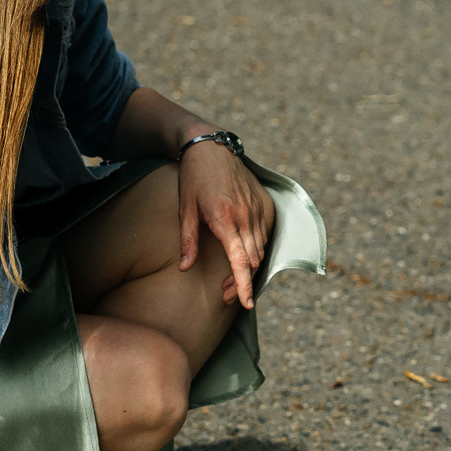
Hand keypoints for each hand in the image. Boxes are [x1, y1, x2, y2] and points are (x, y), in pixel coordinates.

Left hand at [178, 140, 274, 308]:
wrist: (211, 147)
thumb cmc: (193, 178)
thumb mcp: (185, 209)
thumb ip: (187, 240)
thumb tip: (184, 268)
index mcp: (225, 218)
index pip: (240, 260)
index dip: (244, 285)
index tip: (246, 303)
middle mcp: (247, 215)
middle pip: (252, 260)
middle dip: (242, 282)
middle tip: (226, 294)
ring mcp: (259, 208)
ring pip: (261, 249)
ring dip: (249, 267)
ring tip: (231, 278)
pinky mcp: (265, 203)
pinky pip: (266, 234)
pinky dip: (257, 248)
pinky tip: (242, 252)